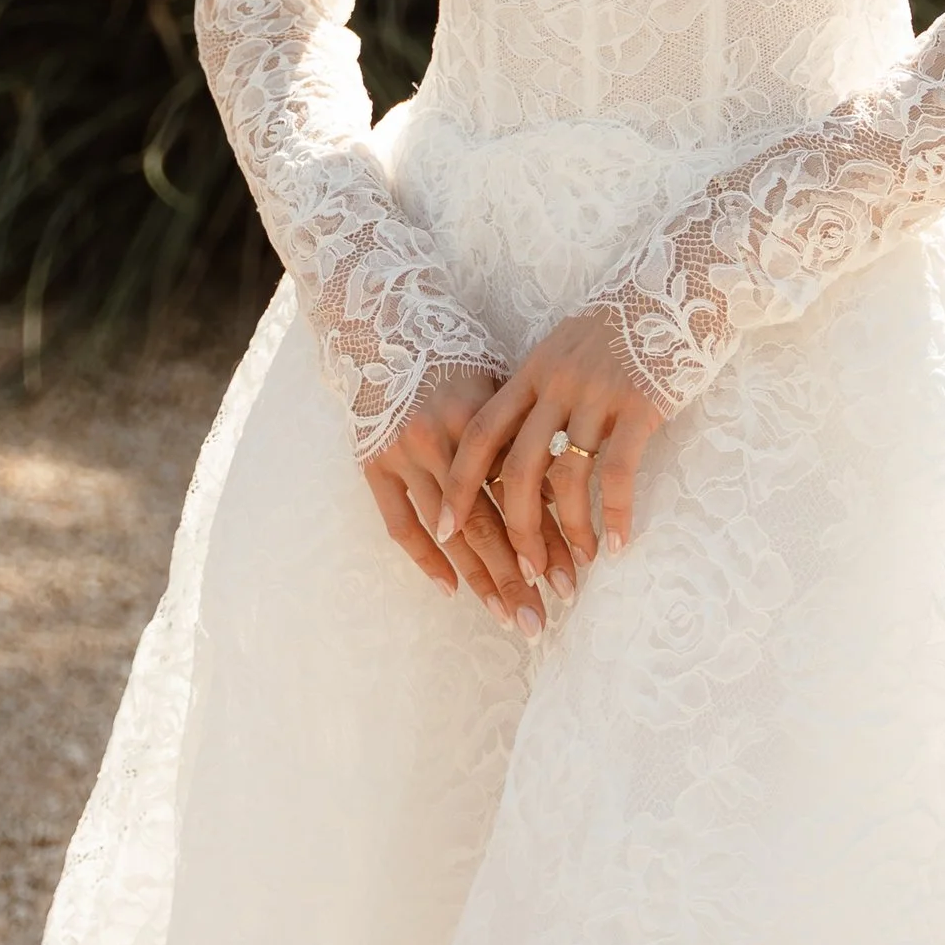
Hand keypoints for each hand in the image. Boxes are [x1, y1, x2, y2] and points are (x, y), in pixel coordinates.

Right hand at [363, 368, 561, 631]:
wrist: (383, 324)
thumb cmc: (455, 353)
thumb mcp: (498, 380)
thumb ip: (523, 432)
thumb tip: (562, 491)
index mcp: (479, 416)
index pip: (520, 494)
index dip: (546, 539)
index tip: (571, 579)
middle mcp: (440, 439)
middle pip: (487, 524)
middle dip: (518, 578)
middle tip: (544, 620)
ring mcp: (402, 454)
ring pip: (448, 534)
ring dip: (481, 581)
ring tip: (510, 617)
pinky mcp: (372, 464)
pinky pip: (399, 525)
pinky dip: (425, 561)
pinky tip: (452, 590)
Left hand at [441, 304, 665, 595]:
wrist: (678, 281)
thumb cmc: (622, 324)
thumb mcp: (567, 351)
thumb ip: (542, 394)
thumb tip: (521, 455)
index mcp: (532, 372)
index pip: (480, 435)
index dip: (459, 485)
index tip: (444, 529)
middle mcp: (557, 383)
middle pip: (518, 468)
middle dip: (516, 530)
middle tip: (523, 574)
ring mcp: (598, 393)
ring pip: (568, 478)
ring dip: (570, 532)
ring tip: (579, 564)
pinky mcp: (639, 404)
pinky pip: (619, 472)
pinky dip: (616, 514)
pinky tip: (621, 542)